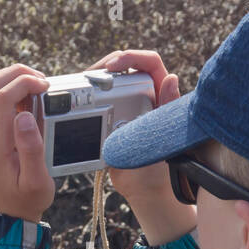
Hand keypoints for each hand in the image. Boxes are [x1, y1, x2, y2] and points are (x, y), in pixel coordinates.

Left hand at [0, 63, 53, 221]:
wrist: (5, 216)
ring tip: (27, 82)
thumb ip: (32, 148)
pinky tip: (11, 93)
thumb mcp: (37, 180)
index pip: (4, 98)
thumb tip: (25, 114)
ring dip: (3, 78)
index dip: (26, 83)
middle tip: (39, 78)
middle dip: (15, 74)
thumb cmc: (26, 199)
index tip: (45, 86)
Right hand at [88, 49, 181, 199]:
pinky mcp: (111, 119)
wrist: (145, 191)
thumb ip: (168, 108)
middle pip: (124, 68)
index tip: (112, 67)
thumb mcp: (165, 137)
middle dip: (104, 66)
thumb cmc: (163, 167)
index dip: (131, 57)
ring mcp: (126, 107)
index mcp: (162, 95)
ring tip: (78, 89)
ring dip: (92, 82)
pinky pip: (97, 102)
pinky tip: (75, 104)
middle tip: (87, 77)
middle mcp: (144, 96)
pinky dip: (85, 99)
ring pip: (108, 83)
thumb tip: (172, 79)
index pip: (150, 63)